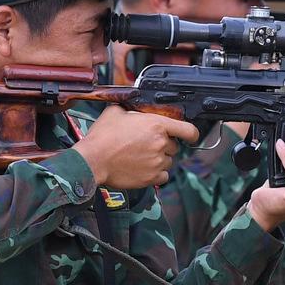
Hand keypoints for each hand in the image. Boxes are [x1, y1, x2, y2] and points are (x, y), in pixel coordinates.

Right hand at [73, 105, 199, 188]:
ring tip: (141, 157)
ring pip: (168, 161)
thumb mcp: (116, 112)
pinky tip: (143, 168)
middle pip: (174, 146)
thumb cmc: (102, 137)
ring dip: (159, 159)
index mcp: (157, 125)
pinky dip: (156, 173)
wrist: (92, 160)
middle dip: (163, 145)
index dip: (192, 134)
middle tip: (146, 145)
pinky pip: (163, 176)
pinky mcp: (151, 177)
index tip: (190, 136)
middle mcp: (161, 144)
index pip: (188, 130)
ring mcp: (157, 162)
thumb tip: (133, 107)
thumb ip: (131, 108)